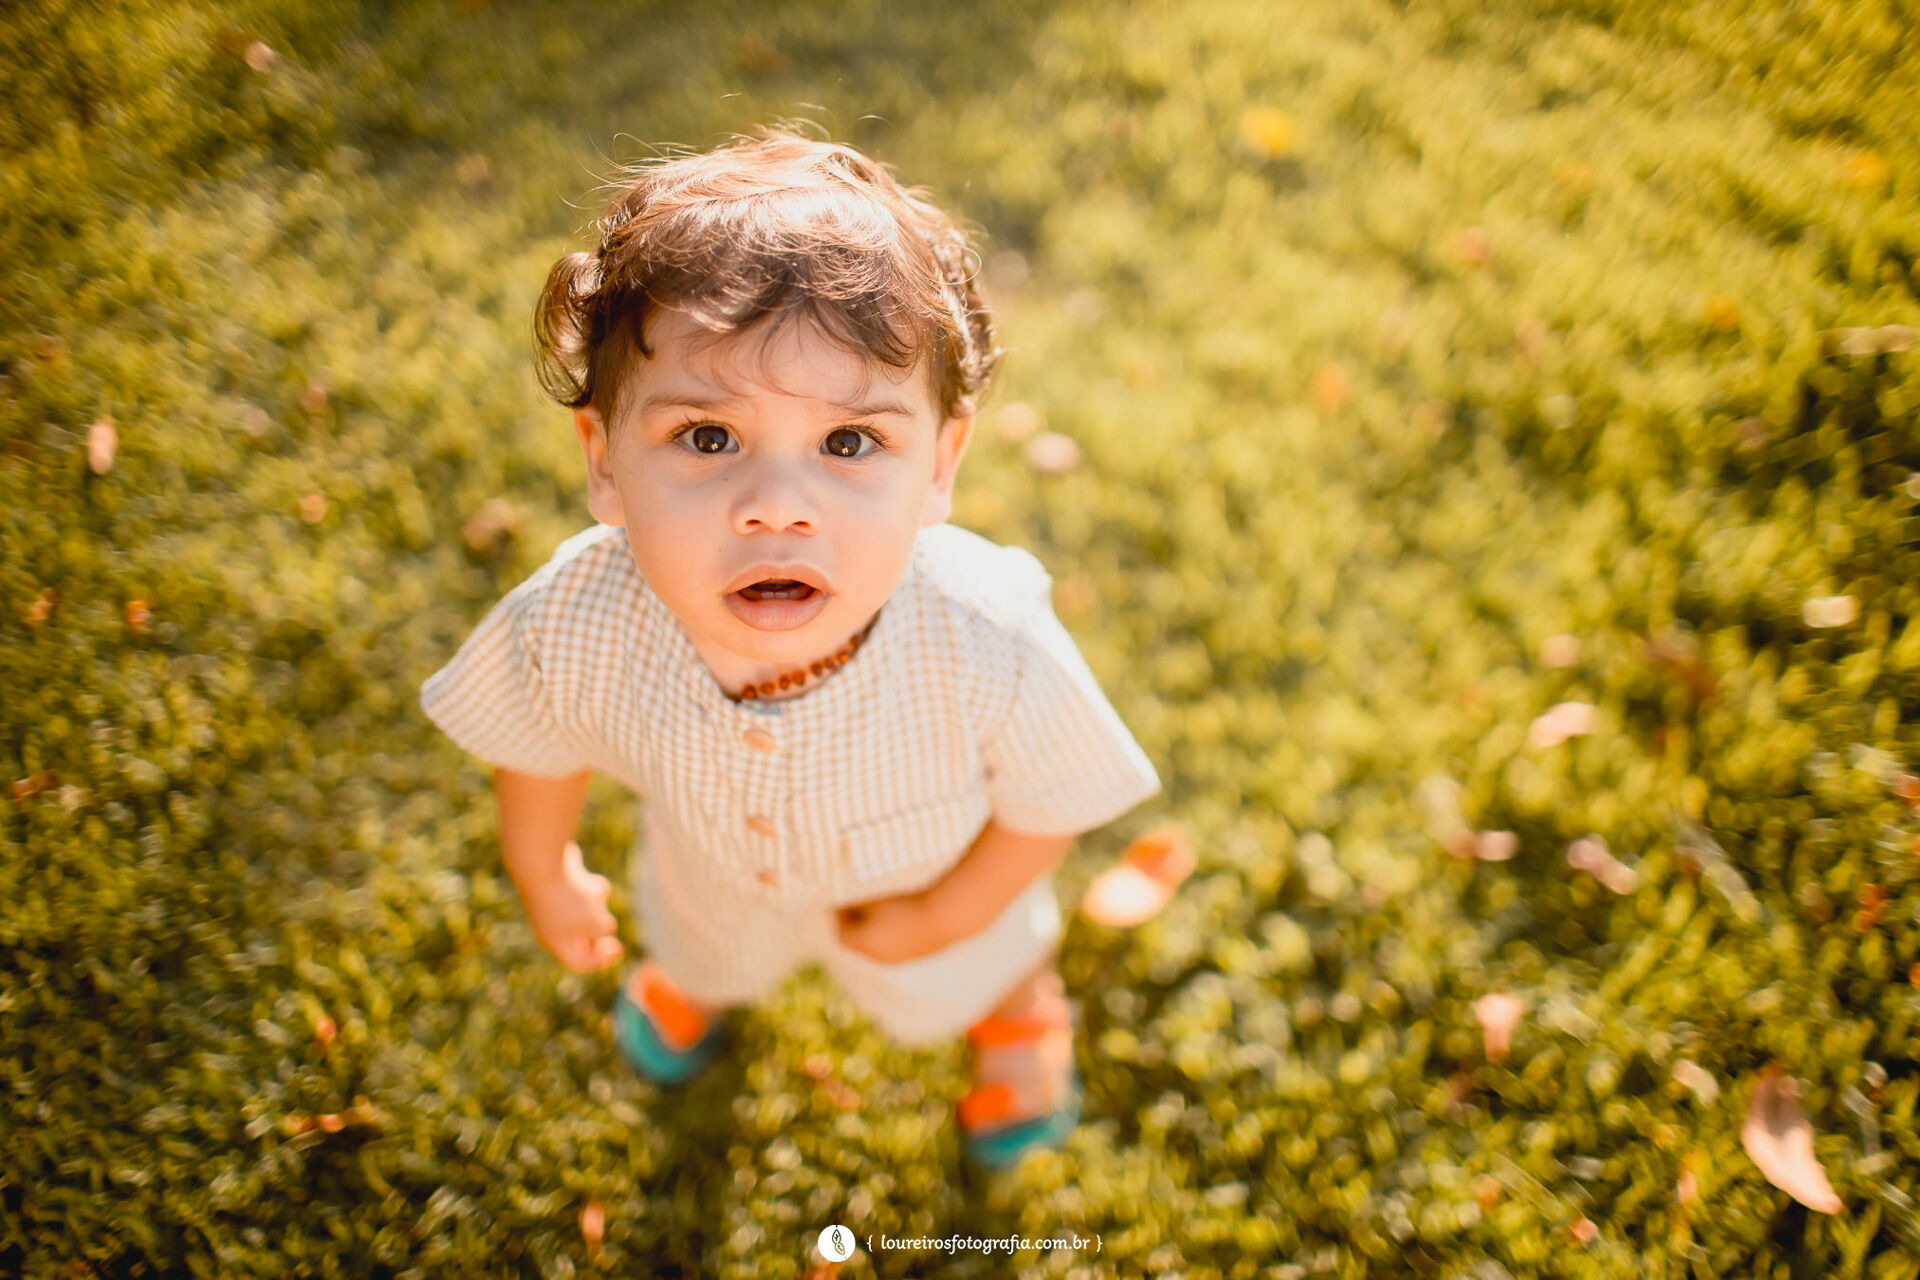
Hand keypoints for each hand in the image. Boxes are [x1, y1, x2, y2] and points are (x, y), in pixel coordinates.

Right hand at [518, 841, 624, 973]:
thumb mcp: (595, 921)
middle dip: (600, 936)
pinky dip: (592, 886)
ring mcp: (557, 904)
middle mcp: (554, 926)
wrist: (541, 860)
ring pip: (587, 912)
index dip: (600, 961)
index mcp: (556, 942)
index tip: (617, 947)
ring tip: (592, 893)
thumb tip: (604, 923)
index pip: (579, 962)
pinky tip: (587, 878)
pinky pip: (585, 890)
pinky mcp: (563, 884)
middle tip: (614, 934)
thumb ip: (604, 929)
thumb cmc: (567, 896)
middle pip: (582, 941)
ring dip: (597, 905)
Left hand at [834, 890, 954, 964]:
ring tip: (876, 910)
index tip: (841, 902)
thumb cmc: (905, 905)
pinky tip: (896, 917)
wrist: (944, 918)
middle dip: (854, 924)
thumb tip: (845, 905)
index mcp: (864, 945)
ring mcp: (896, 960)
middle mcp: (877, 958)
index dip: (838, 917)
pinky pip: (891, 947)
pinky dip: (887, 935)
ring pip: (874, 946)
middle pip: (857, 943)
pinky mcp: (912, 956)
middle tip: (856, 905)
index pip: (841, 935)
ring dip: (871, 930)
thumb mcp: (876, 900)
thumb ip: (856, 904)